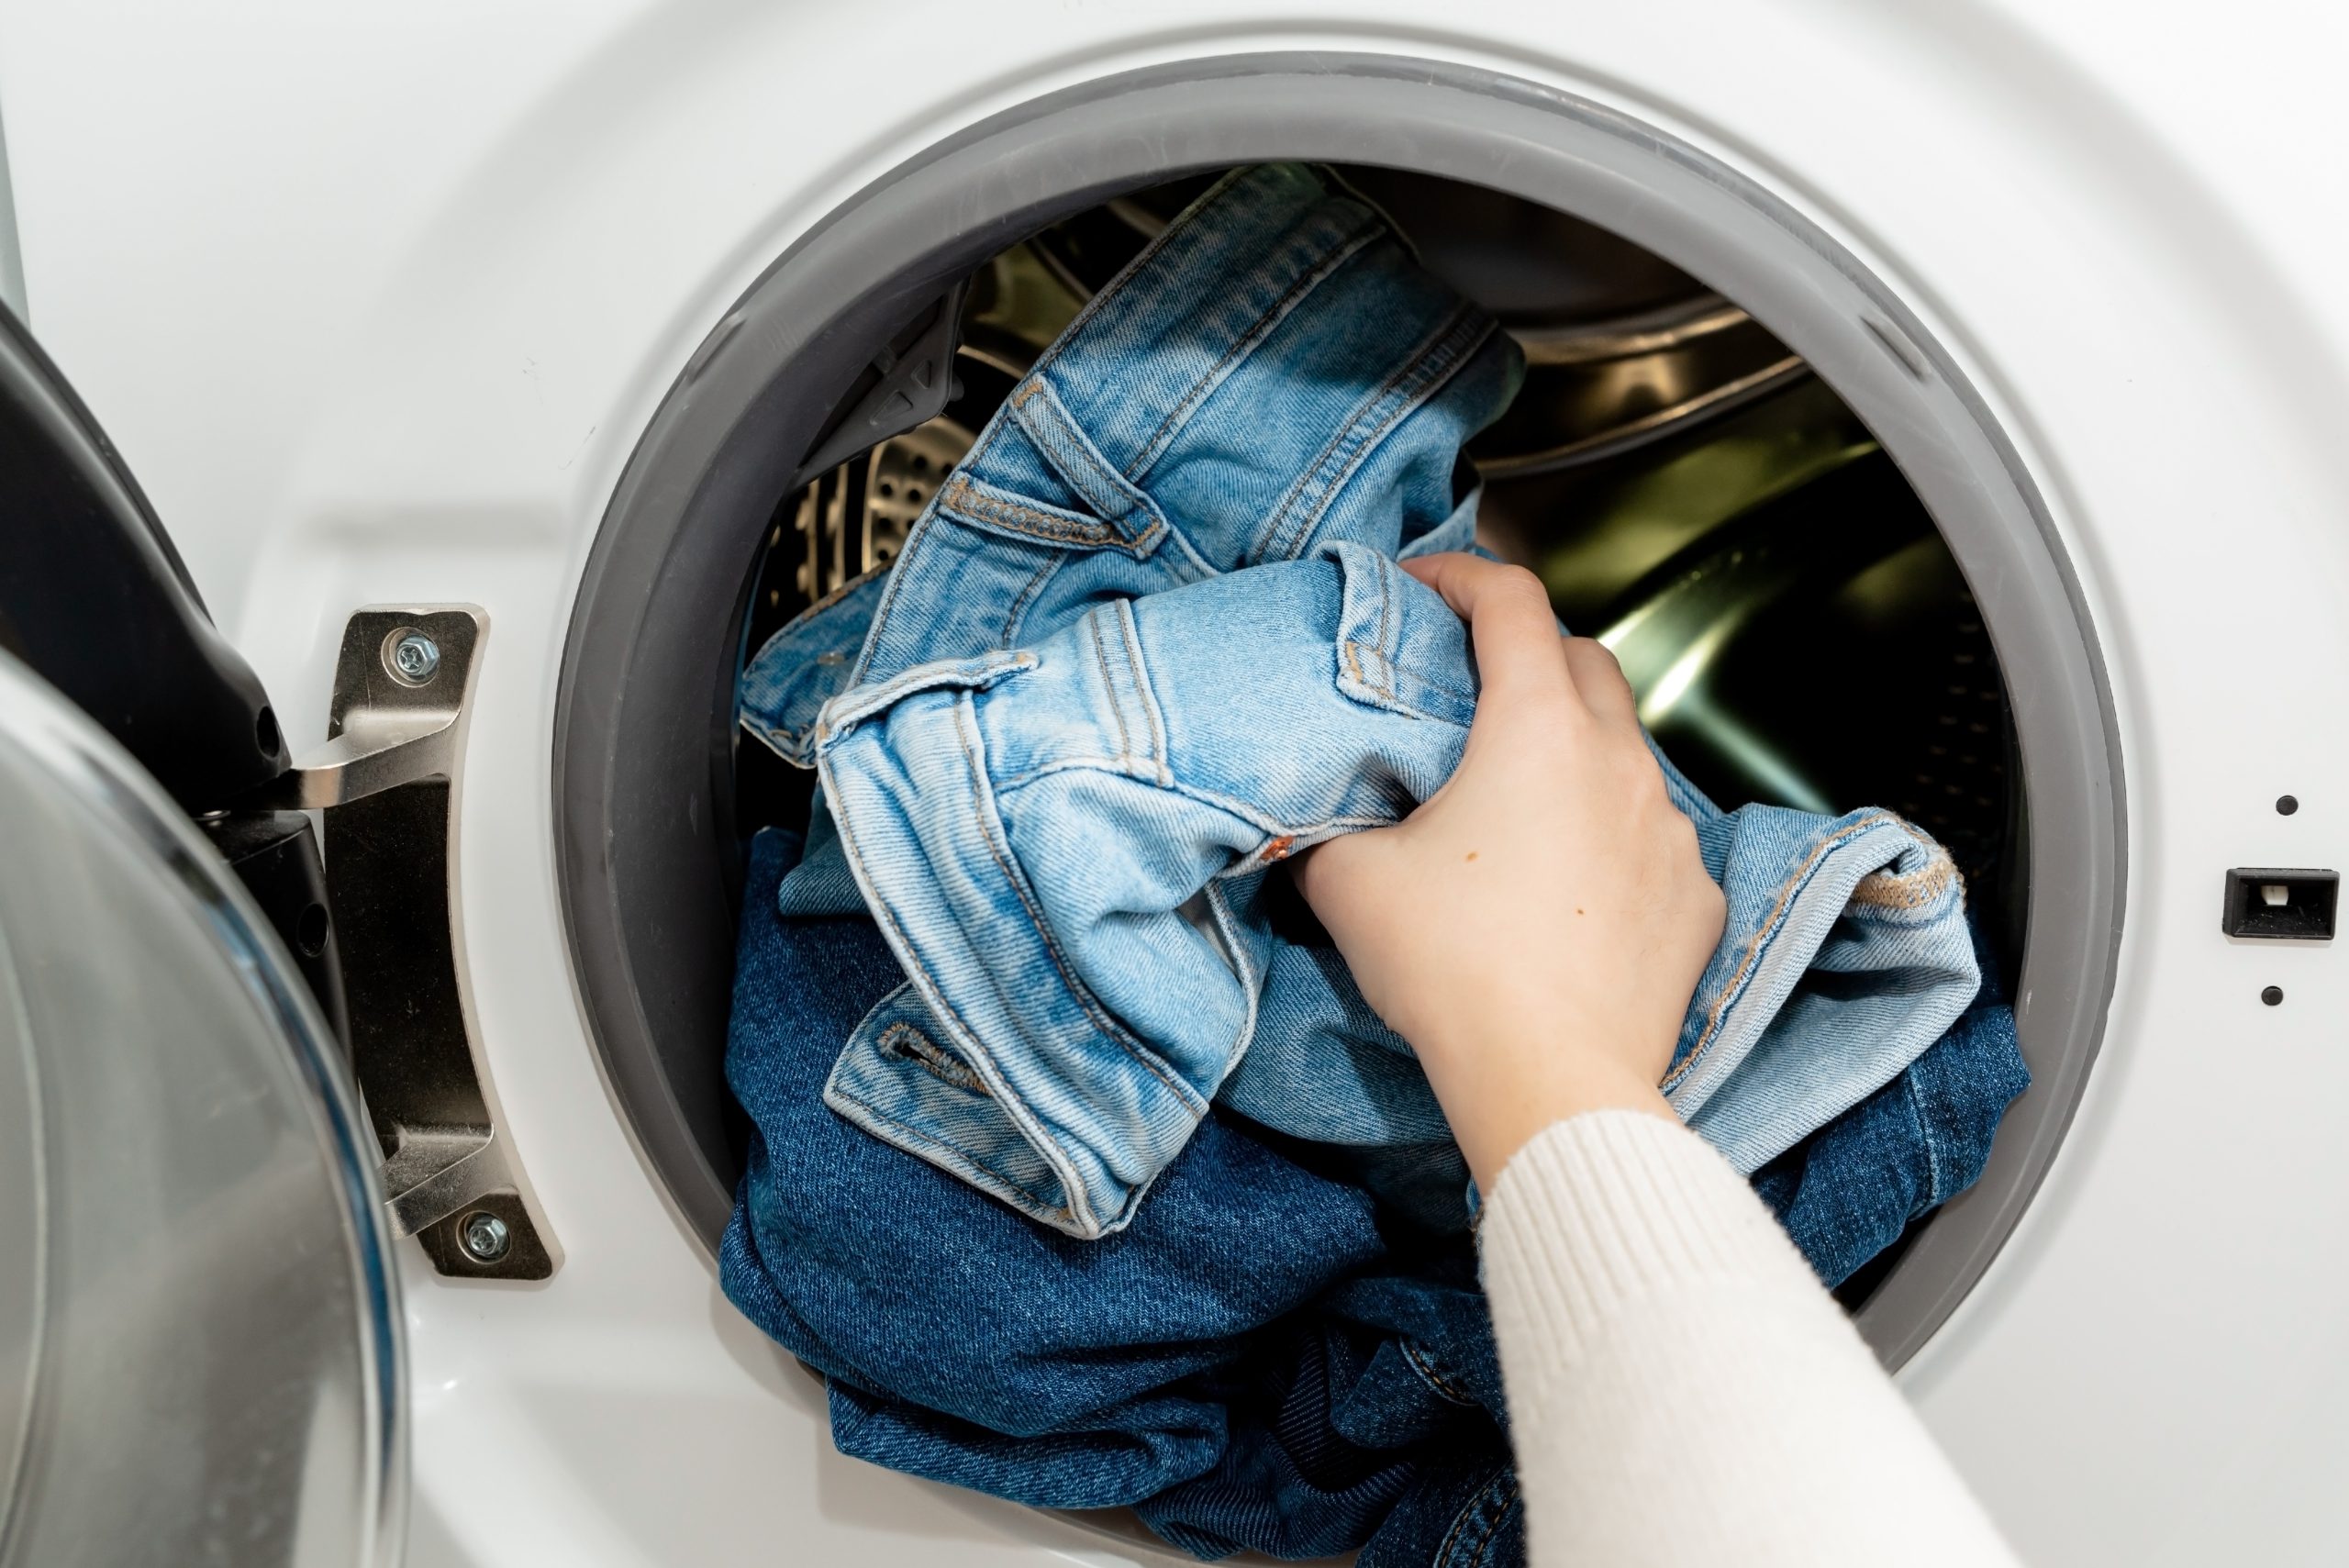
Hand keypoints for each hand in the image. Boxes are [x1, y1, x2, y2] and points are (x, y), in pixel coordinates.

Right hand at [1293, 554, 1725, 1188]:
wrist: (1551, 1081)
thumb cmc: (1452, 969)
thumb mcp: (1348, 882)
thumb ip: (1325, 827)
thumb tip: (1310, 819)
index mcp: (1537, 727)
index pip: (1510, 603)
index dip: (1460, 576)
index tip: (1423, 585)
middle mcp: (1618, 761)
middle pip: (1584, 658)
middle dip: (1528, 651)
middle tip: (1470, 681)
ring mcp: (1668, 829)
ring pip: (1625, 750)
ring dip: (1574, 747)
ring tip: (1517, 793)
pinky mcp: (1695, 898)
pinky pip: (1652, 838)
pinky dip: (1610, 834)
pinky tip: (1568, 881)